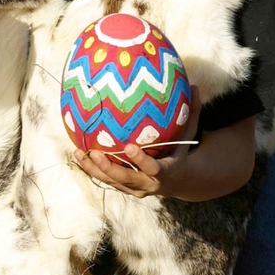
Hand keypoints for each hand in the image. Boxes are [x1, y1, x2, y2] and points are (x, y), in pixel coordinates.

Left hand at [74, 87, 201, 198]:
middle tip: (96, 152)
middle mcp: (149, 184)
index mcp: (166, 172)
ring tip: (79, 152)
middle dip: (109, 168)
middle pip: (126, 179)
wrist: (179, 182)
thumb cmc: (182, 152)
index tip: (130, 147)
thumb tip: (196, 85)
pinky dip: (92, 169)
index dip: (141, 160)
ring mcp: (135, 188)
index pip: (153, 168)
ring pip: (112, 181)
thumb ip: (193, 113)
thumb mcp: (189, 135)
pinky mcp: (125, 188)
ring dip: (94, 169)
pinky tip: (78, 154)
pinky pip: (106, 180)